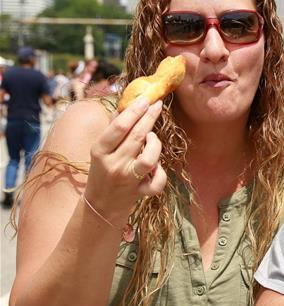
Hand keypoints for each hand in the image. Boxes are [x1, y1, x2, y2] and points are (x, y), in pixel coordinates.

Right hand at [84, 98, 166, 224]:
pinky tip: (156, 168)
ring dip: (155, 145)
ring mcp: (127, 179)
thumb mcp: (101, 151)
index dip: (134, 111)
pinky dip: (161, 174)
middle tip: (157, 105)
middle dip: (149, 118)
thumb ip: (113, 130)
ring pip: (149, 159)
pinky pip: (157, 182)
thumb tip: (126, 107)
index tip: (145, 99)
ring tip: (152, 139)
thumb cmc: (102, 171)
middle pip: (136, 137)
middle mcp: (113, 164)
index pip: (119, 127)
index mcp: (99, 151)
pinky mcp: (139, 193)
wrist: (100, 206)